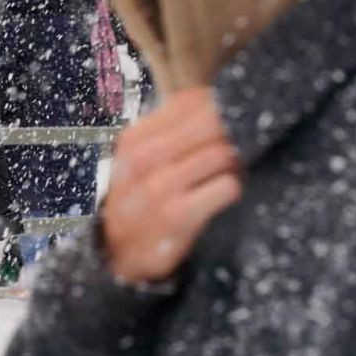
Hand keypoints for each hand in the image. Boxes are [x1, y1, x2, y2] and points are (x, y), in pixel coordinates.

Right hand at [100, 88, 240, 283]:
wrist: (117, 254)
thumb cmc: (136, 200)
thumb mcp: (139, 160)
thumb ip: (168, 130)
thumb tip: (213, 100)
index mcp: (135, 138)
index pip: (190, 101)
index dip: (217, 106)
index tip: (227, 118)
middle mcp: (144, 158)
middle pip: (211, 122)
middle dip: (231, 131)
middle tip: (238, 144)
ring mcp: (160, 187)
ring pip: (222, 153)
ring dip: (235, 162)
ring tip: (229, 170)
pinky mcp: (179, 215)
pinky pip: (227, 187)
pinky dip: (233, 188)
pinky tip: (223, 194)